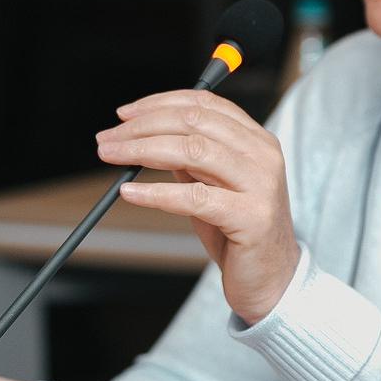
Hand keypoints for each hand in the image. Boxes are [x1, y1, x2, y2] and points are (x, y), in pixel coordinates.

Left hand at [98, 90, 298, 323]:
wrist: (272, 276)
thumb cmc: (240, 230)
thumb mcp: (214, 184)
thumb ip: (190, 158)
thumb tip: (142, 136)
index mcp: (257, 140)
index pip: (205, 104)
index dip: (159, 103)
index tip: (124, 115)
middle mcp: (262, 155)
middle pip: (194, 122)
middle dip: (142, 126)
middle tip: (108, 139)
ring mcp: (260, 185)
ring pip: (192, 152)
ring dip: (142, 150)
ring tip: (113, 157)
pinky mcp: (251, 216)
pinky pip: (194, 198)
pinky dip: (156, 193)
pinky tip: (130, 193)